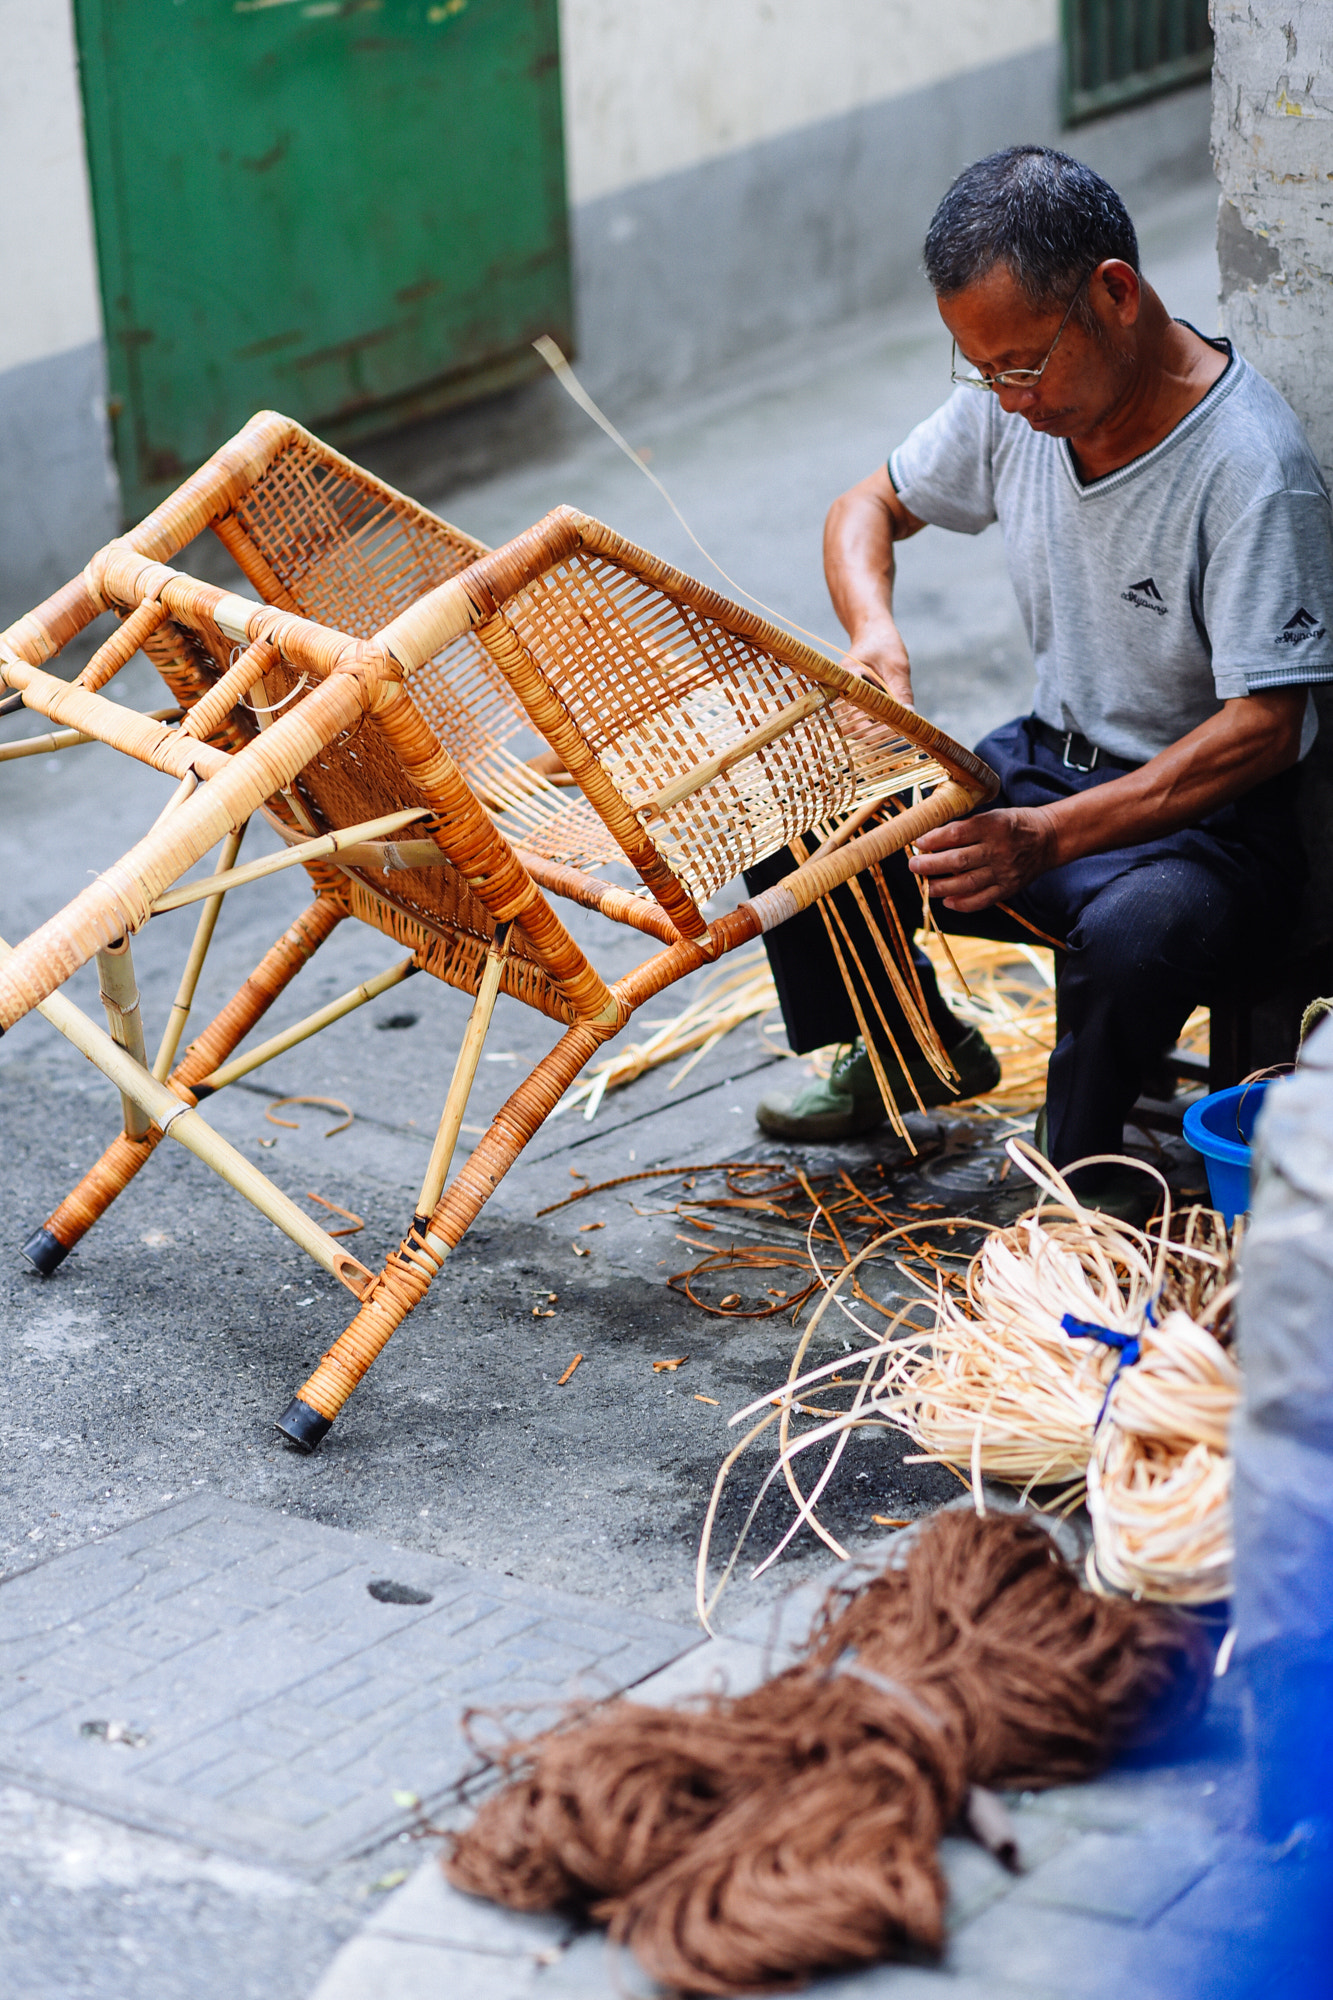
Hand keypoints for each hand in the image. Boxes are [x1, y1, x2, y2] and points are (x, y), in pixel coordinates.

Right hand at [838, 619, 913, 747]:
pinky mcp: (851, 703)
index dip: (874, 729)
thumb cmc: (883, 644)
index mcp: (846, 679)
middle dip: (873, 736)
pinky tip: (892, 722)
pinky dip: (875, 725)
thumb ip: (901, 691)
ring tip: (897, 730)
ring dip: (874, 732)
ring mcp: (843, 699)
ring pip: (854, 727)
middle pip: (850, 727)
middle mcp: (838, 691)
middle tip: (898, 737)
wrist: (872, 632)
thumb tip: (910, 716)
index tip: (895, 732)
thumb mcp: (897, 666)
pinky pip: (859, 721)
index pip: (854, 714)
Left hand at [908, 806, 1056, 910]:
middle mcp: (998, 849)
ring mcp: (1004, 871)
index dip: (934, 839)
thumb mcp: (993, 814)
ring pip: (967, 883)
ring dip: (941, 886)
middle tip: (914, 865)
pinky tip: (947, 901)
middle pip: (958, 860)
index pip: (957, 833)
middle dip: (931, 864)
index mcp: (993, 825)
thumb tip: (930, 838)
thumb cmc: (1013, 824)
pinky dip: (962, 903)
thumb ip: (966, 826)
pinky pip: (982, 900)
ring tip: (925, 886)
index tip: (918, 842)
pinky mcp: (1008, 888)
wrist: (1048, 839)